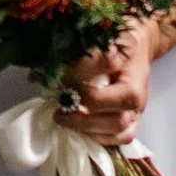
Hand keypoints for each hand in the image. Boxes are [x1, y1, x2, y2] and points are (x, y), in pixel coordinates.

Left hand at [57, 18, 156, 147]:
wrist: (136, 46)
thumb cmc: (111, 41)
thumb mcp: (92, 38)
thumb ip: (65, 53)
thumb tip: (36, 75)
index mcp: (128, 55)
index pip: (106, 62)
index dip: (78, 72)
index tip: (57, 77)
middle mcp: (138, 83)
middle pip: (118, 103)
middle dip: (85, 108)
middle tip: (59, 110)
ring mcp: (139, 105)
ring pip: (120, 125)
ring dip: (88, 127)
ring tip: (65, 120)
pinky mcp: (136, 120)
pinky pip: (122, 138)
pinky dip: (99, 138)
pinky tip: (80, 130)